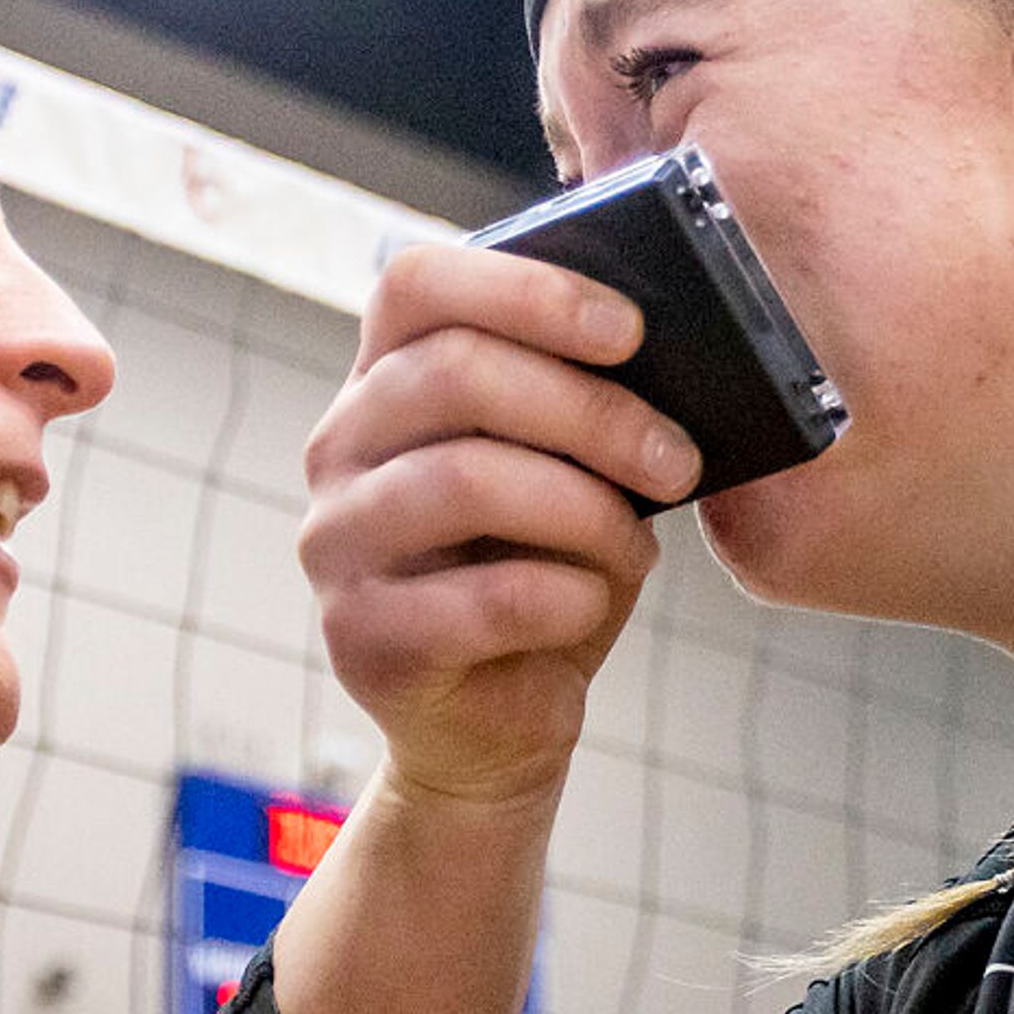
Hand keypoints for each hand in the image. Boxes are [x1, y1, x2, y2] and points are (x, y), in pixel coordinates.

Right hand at [298, 244, 701, 810]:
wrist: (496, 729)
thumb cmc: (541, 577)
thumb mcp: (570, 474)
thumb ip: (582, 405)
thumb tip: (667, 351)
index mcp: (385, 384)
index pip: (416, 284)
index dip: (527, 289)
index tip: (630, 330)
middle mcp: (338, 450)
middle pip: (453, 374)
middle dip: (591, 412)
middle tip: (677, 459)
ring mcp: (336, 544)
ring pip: (464, 480)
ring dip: (584, 509)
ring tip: (635, 546)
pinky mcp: (361, 639)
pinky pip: (481, 599)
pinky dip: (566, 597)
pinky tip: (591, 606)